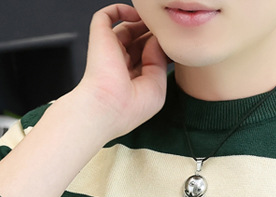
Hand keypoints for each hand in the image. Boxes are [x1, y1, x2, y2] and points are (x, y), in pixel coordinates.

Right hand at [75, 4, 168, 140]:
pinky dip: (122, 10)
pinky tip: (136, 16)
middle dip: (155, 35)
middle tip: (168, 31)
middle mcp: (120, 64)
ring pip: (127, 27)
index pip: (149, 57)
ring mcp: (110, 50)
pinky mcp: (100, 36)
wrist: (108, 106)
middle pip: (141, 41)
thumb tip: (157, 39)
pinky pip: (108, 15)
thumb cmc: (131, 107)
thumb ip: (159, 60)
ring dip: (143, 22)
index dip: (162, 49)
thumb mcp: (157, 86)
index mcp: (133, 79)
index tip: (175, 46)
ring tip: (156, 23)